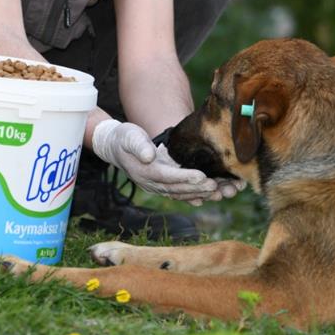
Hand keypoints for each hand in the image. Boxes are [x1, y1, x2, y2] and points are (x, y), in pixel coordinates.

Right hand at [90, 120, 218, 202]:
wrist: (116, 147)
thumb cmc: (125, 138)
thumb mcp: (129, 136)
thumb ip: (138, 145)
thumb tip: (148, 155)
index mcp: (144, 171)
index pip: (167, 176)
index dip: (185, 177)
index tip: (202, 177)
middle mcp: (150, 183)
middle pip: (177, 189)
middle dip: (197, 188)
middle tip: (216, 186)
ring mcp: (156, 187)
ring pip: (180, 194)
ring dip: (200, 195)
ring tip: (218, 193)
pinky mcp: (162, 186)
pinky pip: (179, 194)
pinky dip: (193, 197)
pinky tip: (207, 198)